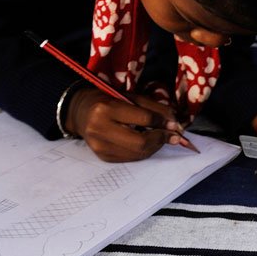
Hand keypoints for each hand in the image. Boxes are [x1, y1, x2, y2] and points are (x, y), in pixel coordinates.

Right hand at [66, 87, 184, 161]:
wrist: (81, 112)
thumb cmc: (110, 101)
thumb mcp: (132, 96)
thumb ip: (155, 109)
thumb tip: (175, 125)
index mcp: (106, 109)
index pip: (143, 119)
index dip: (163, 122)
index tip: (174, 124)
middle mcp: (99, 129)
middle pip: (141, 142)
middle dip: (161, 139)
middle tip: (173, 136)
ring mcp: (99, 146)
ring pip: (138, 153)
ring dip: (155, 146)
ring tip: (161, 138)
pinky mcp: (103, 156)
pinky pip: (131, 158)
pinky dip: (144, 151)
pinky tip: (147, 143)